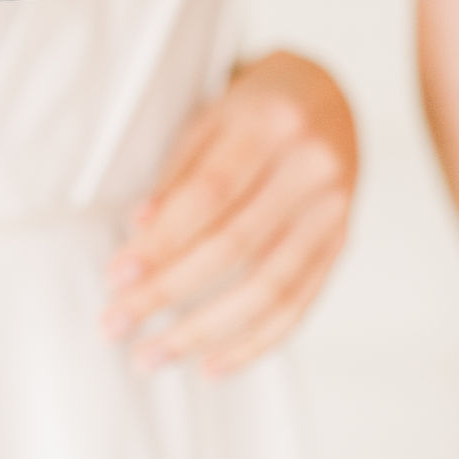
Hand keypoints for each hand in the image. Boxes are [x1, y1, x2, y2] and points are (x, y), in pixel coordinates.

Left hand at [102, 52, 356, 375]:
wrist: (329, 93)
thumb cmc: (252, 104)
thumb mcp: (212, 113)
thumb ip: (179, 169)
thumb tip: (138, 229)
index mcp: (271, 123)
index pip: (208, 195)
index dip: (160, 239)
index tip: (114, 275)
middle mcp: (311, 169)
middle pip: (233, 246)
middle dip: (168, 292)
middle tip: (116, 324)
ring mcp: (334, 211)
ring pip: (268, 288)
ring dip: (205, 332)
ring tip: (151, 356)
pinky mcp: (343, 243)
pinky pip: (299, 305)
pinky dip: (255, 342)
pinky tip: (212, 365)